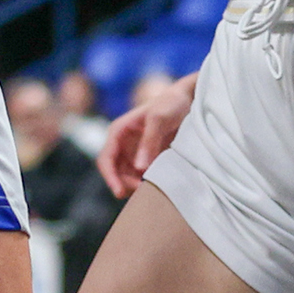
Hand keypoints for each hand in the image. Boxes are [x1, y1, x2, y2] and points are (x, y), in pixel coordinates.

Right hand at [98, 72, 195, 198]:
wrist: (188, 100)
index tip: (119, 192)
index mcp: (119, 131)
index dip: (109, 177)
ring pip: (127, 177)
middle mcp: (123, 143)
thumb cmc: (171, 103)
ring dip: (135, 186)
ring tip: (153, 190)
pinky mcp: (148, 158)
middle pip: (115, 172)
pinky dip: (146, 184)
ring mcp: (135, 152)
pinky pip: (141, 176)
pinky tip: (159, 186)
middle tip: (144, 192)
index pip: (105, 159)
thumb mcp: (159, 119)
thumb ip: (149, 141)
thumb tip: (139, 168)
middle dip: (125, 185)